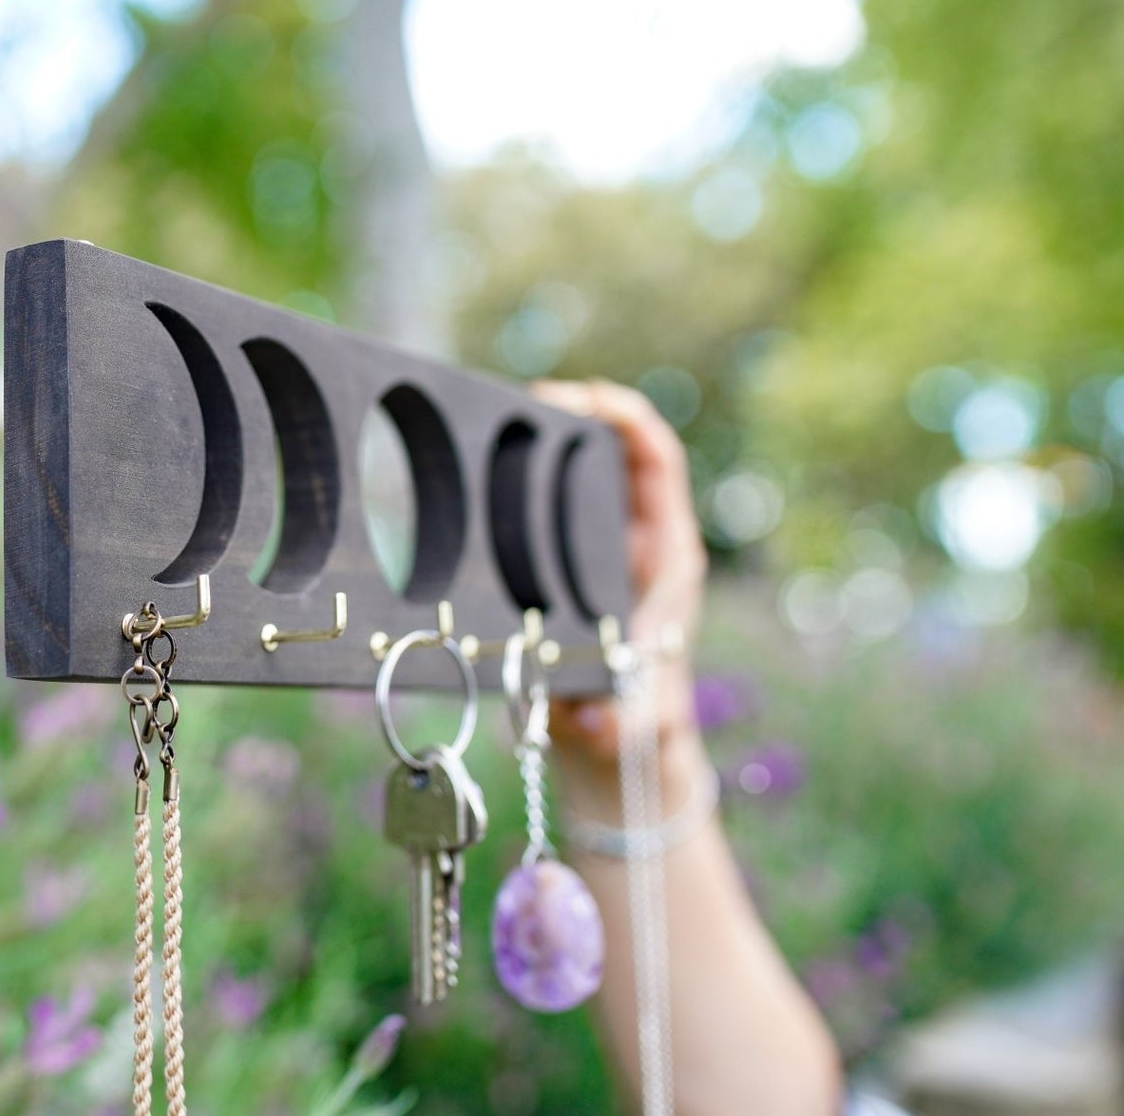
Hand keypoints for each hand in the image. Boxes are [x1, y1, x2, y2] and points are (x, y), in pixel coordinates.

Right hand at [530, 380, 707, 810]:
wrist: (614, 751)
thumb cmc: (630, 732)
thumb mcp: (627, 726)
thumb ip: (614, 724)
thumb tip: (589, 721)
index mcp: (668, 557)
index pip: (657, 462)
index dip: (625, 417)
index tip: (576, 397)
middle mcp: (640, 542)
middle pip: (616, 450)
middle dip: (572, 412)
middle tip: (515, 403)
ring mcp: (605, 550)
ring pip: (580, 472)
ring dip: (544, 441)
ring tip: (492, 424)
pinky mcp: (572, 566)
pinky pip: (547, 506)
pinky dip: (521, 480)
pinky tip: (479, 475)